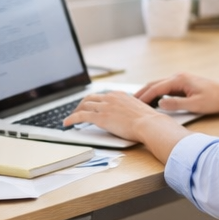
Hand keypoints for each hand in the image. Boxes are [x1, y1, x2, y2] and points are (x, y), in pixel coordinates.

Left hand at [63, 91, 189, 162]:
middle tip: (77, 111)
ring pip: (83, 105)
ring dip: (75, 111)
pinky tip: (67, 123)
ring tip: (70, 118)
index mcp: (120, 95)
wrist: (150, 124)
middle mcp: (110, 98)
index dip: (93, 101)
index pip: (102, 95)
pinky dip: (71, 119)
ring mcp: (104, 106)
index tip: (91, 106)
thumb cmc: (149, 121)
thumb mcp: (139, 110)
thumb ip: (130, 110)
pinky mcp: (100, 117)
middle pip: (90, 98)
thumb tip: (129, 117)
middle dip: (81, 104)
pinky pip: (80, 116)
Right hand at [135, 74, 218, 114]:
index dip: (144, 96)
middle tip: (129, 101)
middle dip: (142, 92)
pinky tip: (153, 100)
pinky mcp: (184, 84)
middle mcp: (178, 76)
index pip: (156, 88)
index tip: (134, 104)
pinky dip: (157, 93)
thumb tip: (160, 104)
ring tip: (137, 102)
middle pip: (154, 84)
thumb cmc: (214, 99)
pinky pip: (166, 88)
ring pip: (159, 85)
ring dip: (148, 92)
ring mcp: (181, 79)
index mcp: (180, 80)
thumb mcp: (195, 105)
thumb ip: (176, 104)